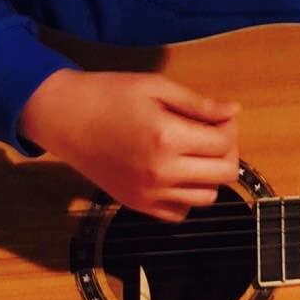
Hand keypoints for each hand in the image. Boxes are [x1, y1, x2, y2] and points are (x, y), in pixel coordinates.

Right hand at [19, 69, 239, 221]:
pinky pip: (179, 213)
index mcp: (168, 138)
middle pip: (224, 174)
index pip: (224, 144)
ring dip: (210, 175)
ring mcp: (149, 194)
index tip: (219, 117)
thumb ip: (199, 104)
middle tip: (212, 135)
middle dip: (226, 152)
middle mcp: (162, 172)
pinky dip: (186, 196)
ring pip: (207, 197)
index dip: (229, 127)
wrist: (65, 118)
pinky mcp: (137, 205)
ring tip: (194, 154)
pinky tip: (176, 173)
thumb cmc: (110, 95)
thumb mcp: (156, 87)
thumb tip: (233, 112)